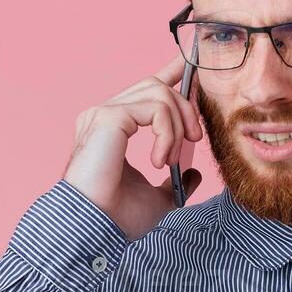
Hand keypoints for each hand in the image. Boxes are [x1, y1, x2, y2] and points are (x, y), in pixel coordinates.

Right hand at [63, 54, 205, 239]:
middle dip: (185, 106)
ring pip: (159, 93)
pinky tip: (159, 160)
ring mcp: (105, 113)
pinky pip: (154, 108)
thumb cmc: (117, 217)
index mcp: (114, 129)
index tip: (191, 62)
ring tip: (170, 160)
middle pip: (156, 86)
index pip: (145, 91)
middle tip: (195, 138)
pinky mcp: (108, 117)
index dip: (171, 72)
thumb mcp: (157, 200)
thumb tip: (193, 174)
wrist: (96, 228)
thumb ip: (174, 183)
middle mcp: (106, 116)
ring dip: (176, 126)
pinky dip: (166, 133)